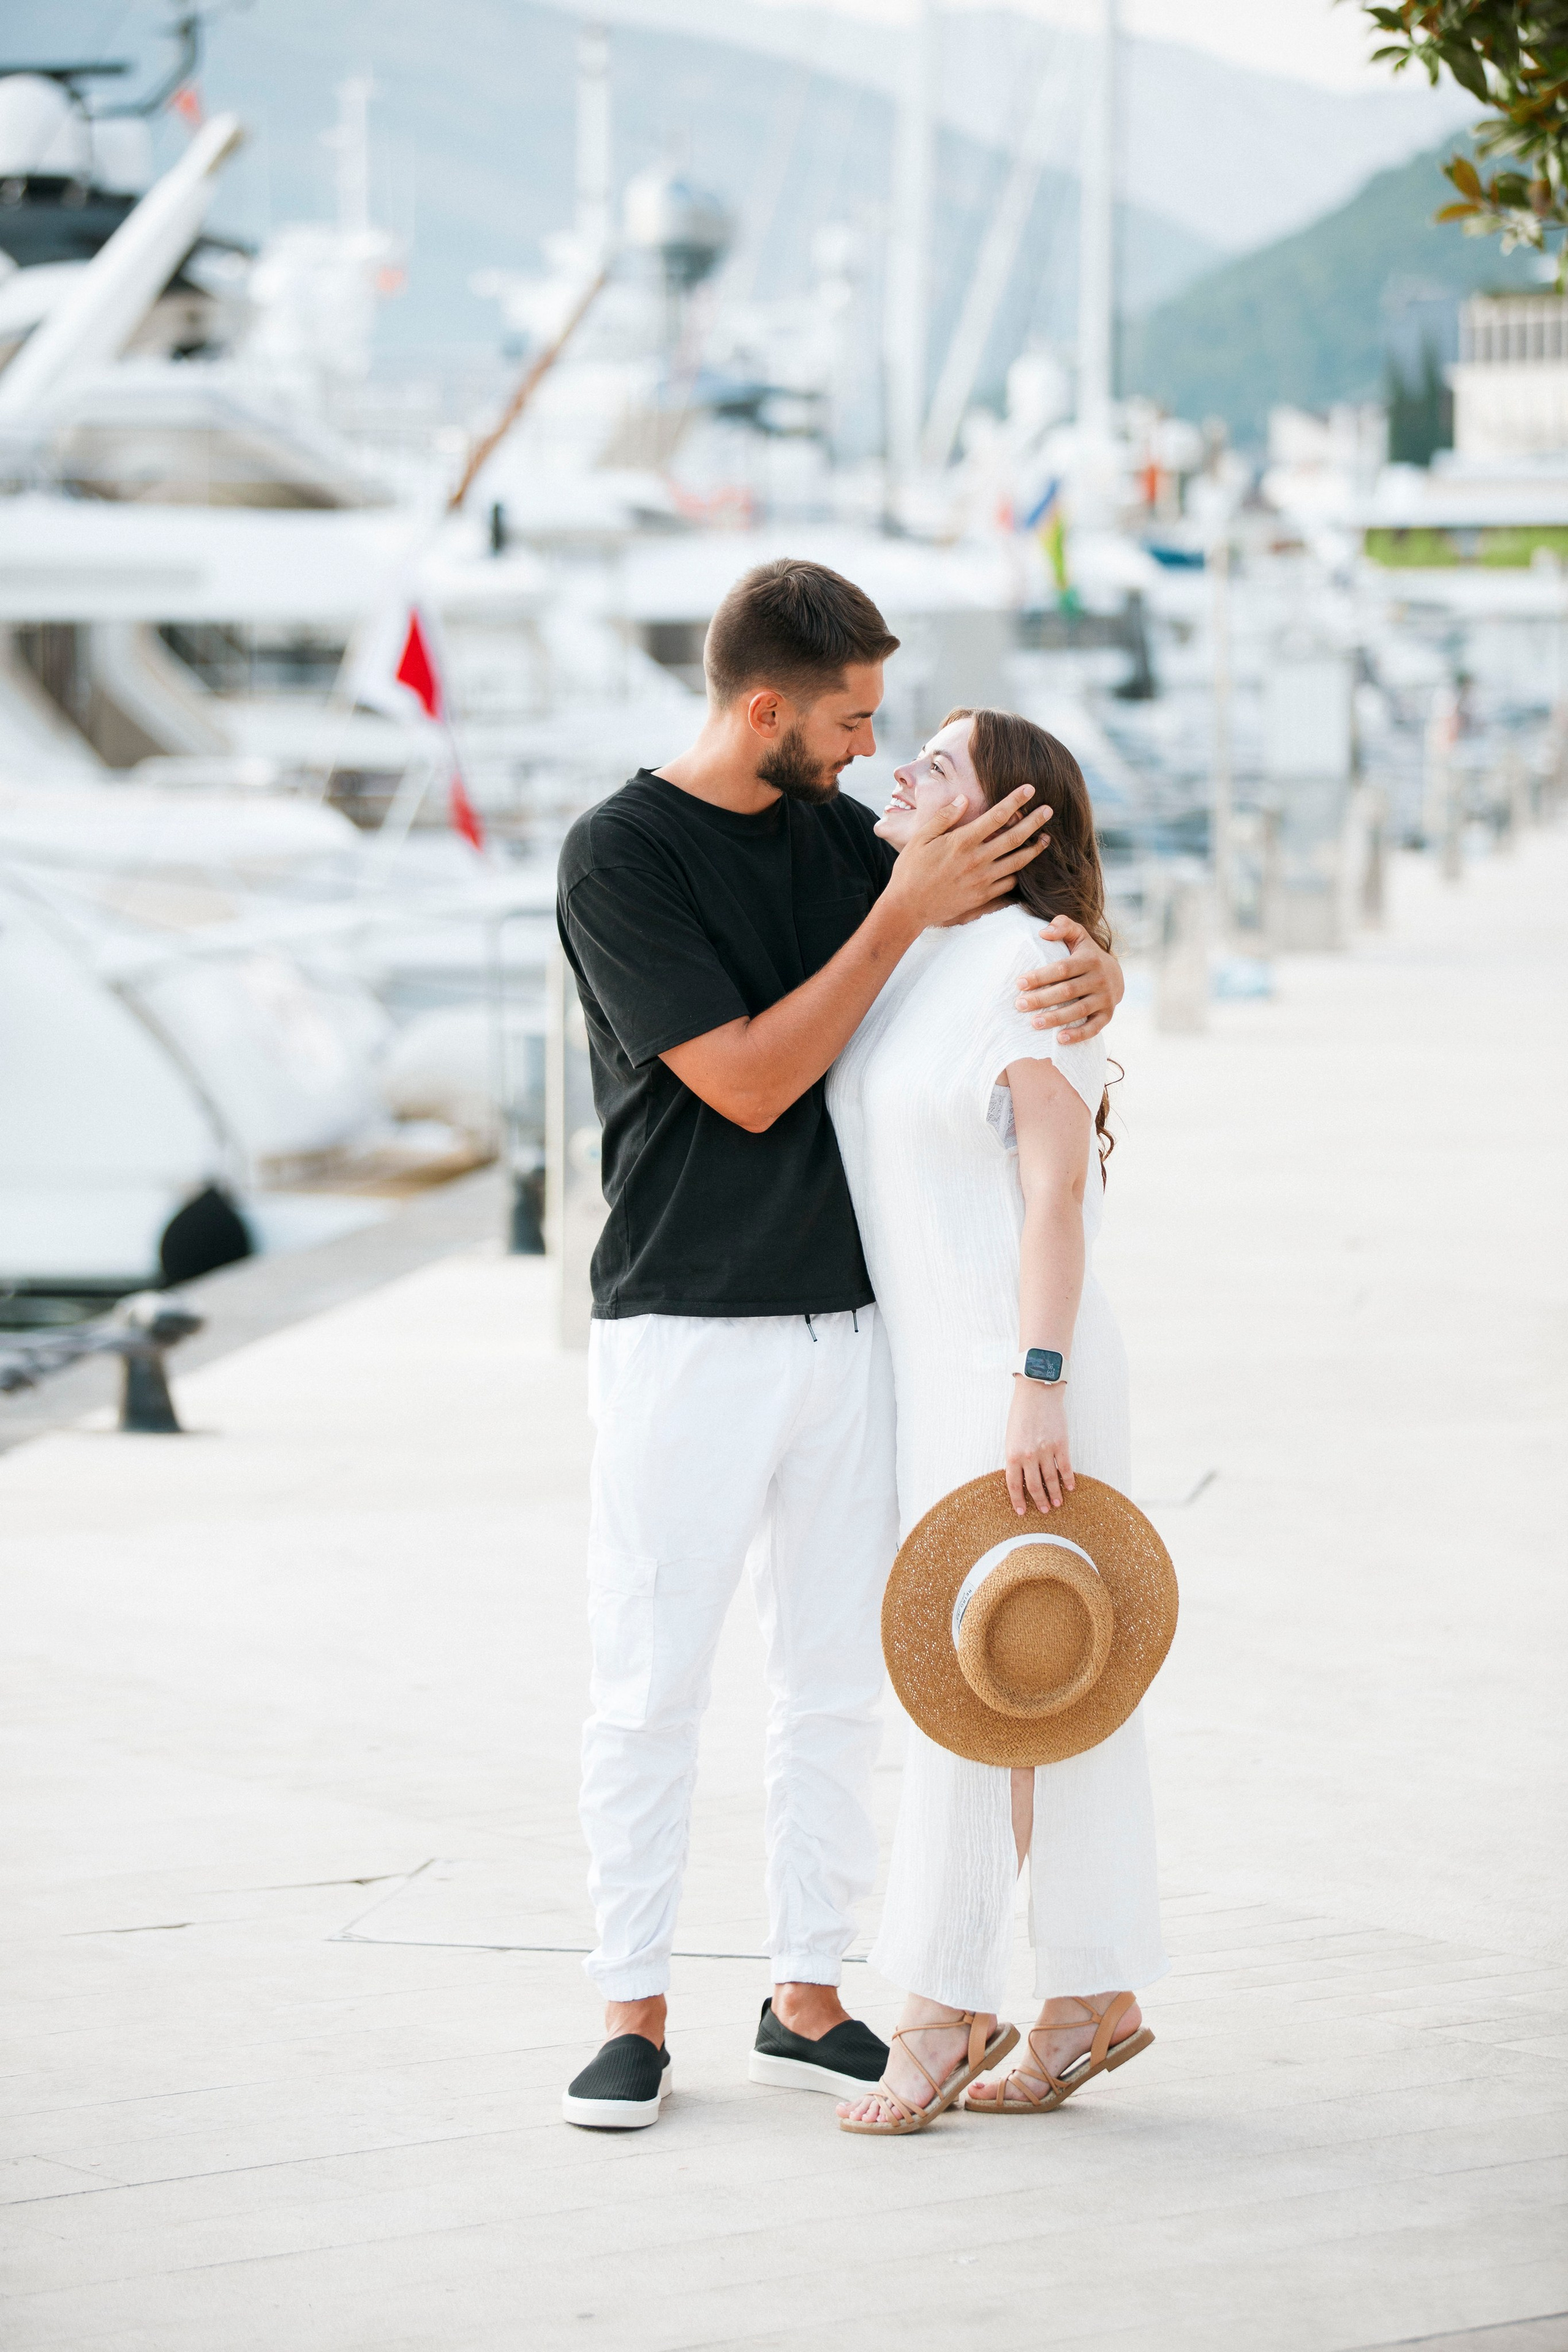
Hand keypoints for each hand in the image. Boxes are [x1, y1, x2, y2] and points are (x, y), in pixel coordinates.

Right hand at [883, 787, 1050, 933]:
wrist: (908, 908)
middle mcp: (976, 860)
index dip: (1015, 800)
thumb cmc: (910, 870)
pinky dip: (1020, 874)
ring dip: (1034, 849)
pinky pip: (1009, 884)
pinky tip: (1025, 866)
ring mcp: (982, 880)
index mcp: (962, 842)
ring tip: (1046, 839)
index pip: (996, 816)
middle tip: (1050, 810)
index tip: (1030, 789)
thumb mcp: (920, 838)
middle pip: (1014, 838)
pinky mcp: (982, 897)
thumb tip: (964, 799)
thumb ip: (944, 818)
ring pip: (1017, 862)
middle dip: (1034, 822)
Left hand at [1003, 1378, 1073, 1514]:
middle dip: (1039, 1500)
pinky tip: (1070, 1487)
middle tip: (1044, 1510)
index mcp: (1012, 1454)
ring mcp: (1046, 1451)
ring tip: (1057, 1503)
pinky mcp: (1062, 1444)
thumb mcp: (1011, 1437)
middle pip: (1034, 1486)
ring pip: (1051, 1480)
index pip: (1014, 1485)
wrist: (1037, 1392)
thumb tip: (1021, 1478)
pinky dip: (1068, 1480)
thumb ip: (1015, 1457)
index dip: (1018, 1500)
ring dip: (1055, 1494)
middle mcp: (1029, 1456)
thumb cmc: (1021, 1413)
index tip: (1022, 1512)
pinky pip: (1066, 1468)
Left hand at [1016, 917, 1123, 1043]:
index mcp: (1089, 959)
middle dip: (1042, 999)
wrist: (1116, 974)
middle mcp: (1100, 979)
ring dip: (1055, 1018)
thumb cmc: (1086, 954)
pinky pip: (1093, 1028)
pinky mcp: (1107, 1015)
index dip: (1040, 976)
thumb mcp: (1078, 936)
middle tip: (1019, 1005)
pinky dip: (1078, 1035)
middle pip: (1067, 991)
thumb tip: (1043, 932)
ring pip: (1078, 1011)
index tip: (1019, 983)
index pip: (1062, 969)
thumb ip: (1062, 926)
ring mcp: (1105, 998)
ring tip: (1034, 1023)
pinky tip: (1060, 1039)